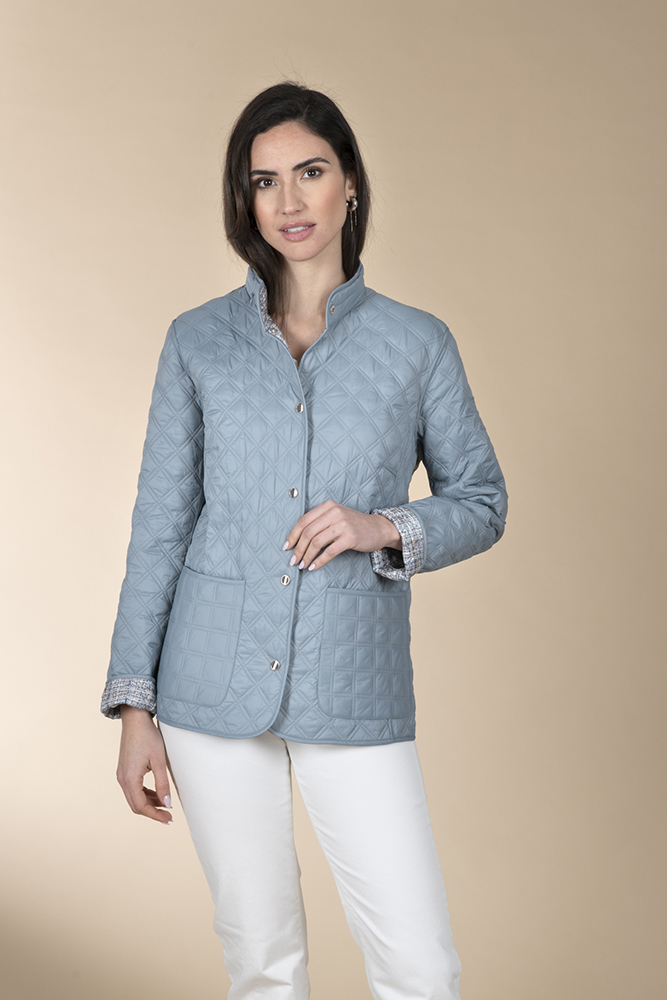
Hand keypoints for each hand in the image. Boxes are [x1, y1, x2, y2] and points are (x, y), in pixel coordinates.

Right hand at [117, 706, 172, 823]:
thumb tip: (167, 804)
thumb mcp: (159, 761)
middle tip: (169, 817)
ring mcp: (122, 775)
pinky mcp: (124, 770)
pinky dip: (145, 794)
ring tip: (165, 805)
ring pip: (134, 798)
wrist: (135, 720)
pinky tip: (157, 794)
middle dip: (152, 812)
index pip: (141, 806)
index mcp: (130, 779)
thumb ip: (163, 784)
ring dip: (149, 804)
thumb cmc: (148, 737)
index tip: (169, 819)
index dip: (155, 815)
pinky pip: (133, 789)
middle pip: (135, 805)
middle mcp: (122, 779)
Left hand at [283, 500, 401, 571]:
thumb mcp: (336, 516)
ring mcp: (343, 525)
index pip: (303, 520)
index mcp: (328, 506)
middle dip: (298, 548)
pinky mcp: (350, 537)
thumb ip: (320, 522)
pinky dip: (319, 561)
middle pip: (308, 532)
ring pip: (316, 542)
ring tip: (302, 565)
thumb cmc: (354, 524)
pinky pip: (329, 551)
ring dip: (306, 556)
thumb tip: (298, 540)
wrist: (378, 528)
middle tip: (293, 560)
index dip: (293, 535)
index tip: (286, 547)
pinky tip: (314, 567)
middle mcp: (334, 513)